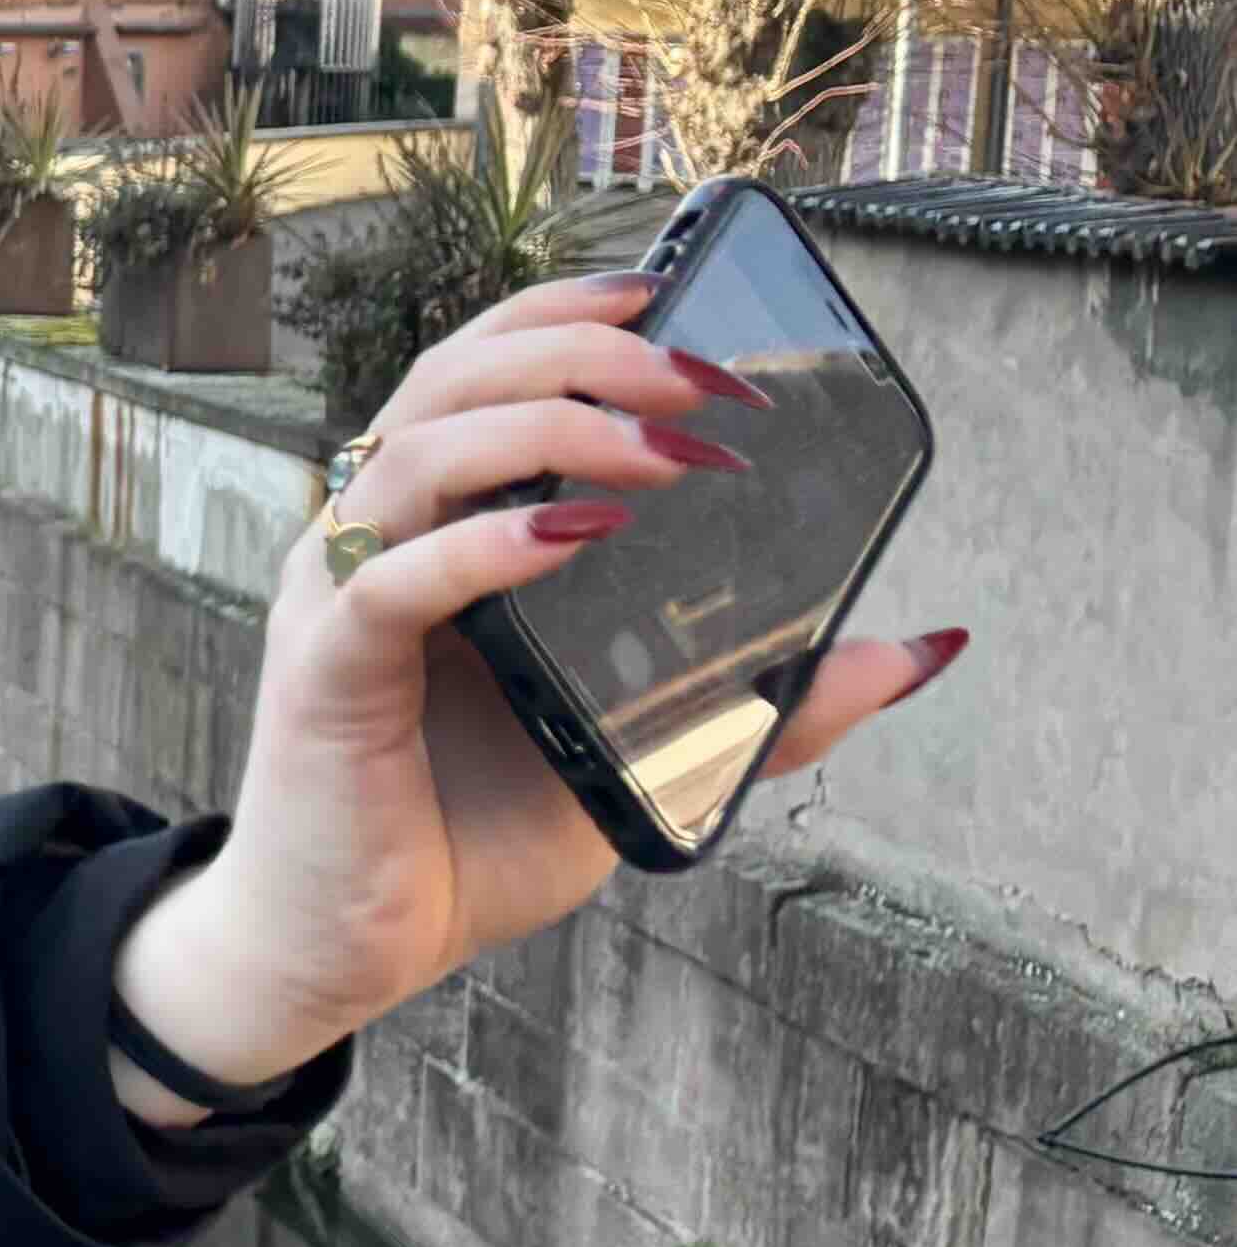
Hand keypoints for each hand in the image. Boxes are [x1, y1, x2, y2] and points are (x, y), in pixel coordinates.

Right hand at [111, 272, 963, 1102]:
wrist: (349, 947)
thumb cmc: (468, 831)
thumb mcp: (644, 746)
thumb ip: (765, 696)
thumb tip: (922, 650)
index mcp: (432, 525)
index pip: (478, 366)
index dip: (566, 312)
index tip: (675, 299)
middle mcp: (371, 535)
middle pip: (449, 378)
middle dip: (581, 352)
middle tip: (702, 381)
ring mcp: (337, 596)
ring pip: (417, 453)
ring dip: (551, 431)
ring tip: (667, 458)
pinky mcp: (324, 671)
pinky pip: (393, 580)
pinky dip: (486, 546)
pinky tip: (575, 534)